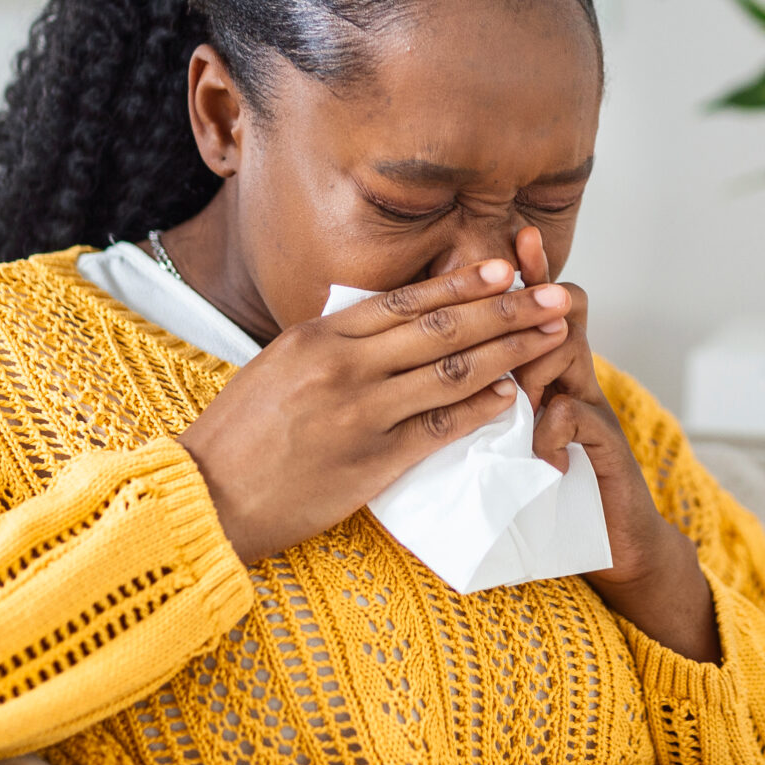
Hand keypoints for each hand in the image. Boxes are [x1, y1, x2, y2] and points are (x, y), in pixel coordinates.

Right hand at [175, 259, 572, 564]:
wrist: (209, 496)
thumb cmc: (240, 434)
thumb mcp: (279, 366)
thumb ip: (333, 344)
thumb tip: (386, 324)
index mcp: (319, 335)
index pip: (406, 300)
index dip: (462, 282)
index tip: (506, 268)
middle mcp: (345, 365)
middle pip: (443, 328)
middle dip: (507, 308)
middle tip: (555, 296)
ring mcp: (361, 412)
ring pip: (452, 372)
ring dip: (510, 352)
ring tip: (551, 339)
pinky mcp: (372, 460)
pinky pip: (440, 429)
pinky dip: (480, 410)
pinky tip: (512, 398)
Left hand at [513, 228, 720, 662]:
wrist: (609, 544)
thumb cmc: (542, 490)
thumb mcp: (504, 439)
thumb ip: (478, 403)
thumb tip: (419, 378)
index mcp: (542, 373)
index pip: (529, 309)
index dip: (522, 274)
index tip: (508, 241)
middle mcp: (571, 379)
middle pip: (557, 313)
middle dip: (532, 297)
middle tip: (516, 277)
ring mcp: (591, 408)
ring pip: (567, 354)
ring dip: (538, 368)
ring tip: (524, 396)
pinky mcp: (606, 445)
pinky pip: (577, 416)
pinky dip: (554, 430)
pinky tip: (542, 453)